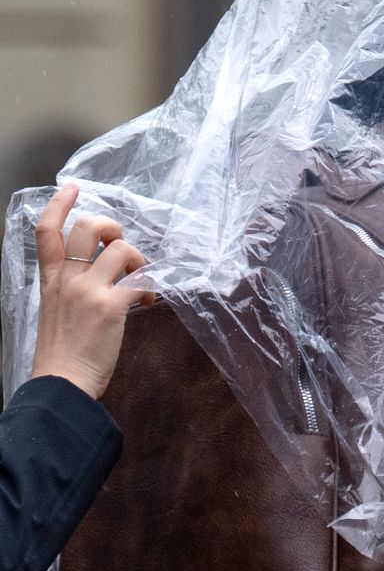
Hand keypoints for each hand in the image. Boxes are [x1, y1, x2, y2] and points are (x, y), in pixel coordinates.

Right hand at [30, 182, 153, 400]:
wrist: (62, 383)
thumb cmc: (61, 353)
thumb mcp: (54, 310)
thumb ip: (70, 287)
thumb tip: (100, 272)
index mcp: (50, 279)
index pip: (46, 231)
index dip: (59, 204)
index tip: (73, 187)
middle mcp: (67, 279)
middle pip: (88, 227)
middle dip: (113, 226)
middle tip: (120, 246)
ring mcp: (88, 290)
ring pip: (122, 250)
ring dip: (139, 262)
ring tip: (140, 283)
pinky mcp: (111, 306)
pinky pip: (140, 279)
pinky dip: (150, 286)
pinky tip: (147, 301)